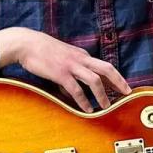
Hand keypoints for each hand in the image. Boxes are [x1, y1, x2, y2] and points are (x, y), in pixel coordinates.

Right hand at [0, 27, 130, 112]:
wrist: (26, 43)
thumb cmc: (42, 51)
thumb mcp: (62, 58)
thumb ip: (71, 72)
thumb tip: (73, 92)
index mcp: (82, 55)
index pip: (104, 66)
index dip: (116, 77)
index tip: (123, 87)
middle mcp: (80, 59)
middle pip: (106, 69)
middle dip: (119, 81)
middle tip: (127, 93)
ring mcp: (71, 66)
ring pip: (94, 80)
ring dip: (102, 95)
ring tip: (106, 106)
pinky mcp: (60, 73)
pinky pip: (76, 89)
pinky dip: (83, 100)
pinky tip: (87, 109)